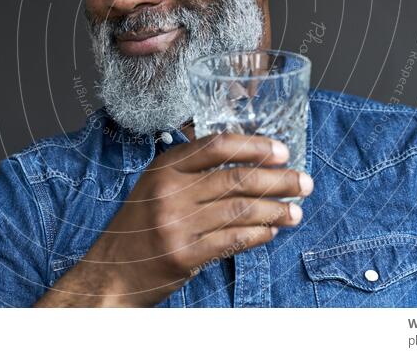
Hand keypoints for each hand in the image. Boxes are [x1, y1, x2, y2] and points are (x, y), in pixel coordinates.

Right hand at [36, 133, 313, 306]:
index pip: (217, 145)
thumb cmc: (140, 226)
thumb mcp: (156, 186)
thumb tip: (248, 162)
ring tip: (295, 210)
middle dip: (278, 180)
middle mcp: (170, 191)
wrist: (113, 270)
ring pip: (240, 209)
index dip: (255, 146)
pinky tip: (272, 231)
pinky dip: (258, 234)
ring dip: (275, 209)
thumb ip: (191, 171)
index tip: (281, 151)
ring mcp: (176, 223)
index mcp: (165, 167)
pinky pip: (233, 240)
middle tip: (304, 182)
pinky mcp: (184, 253)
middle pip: (236, 178)